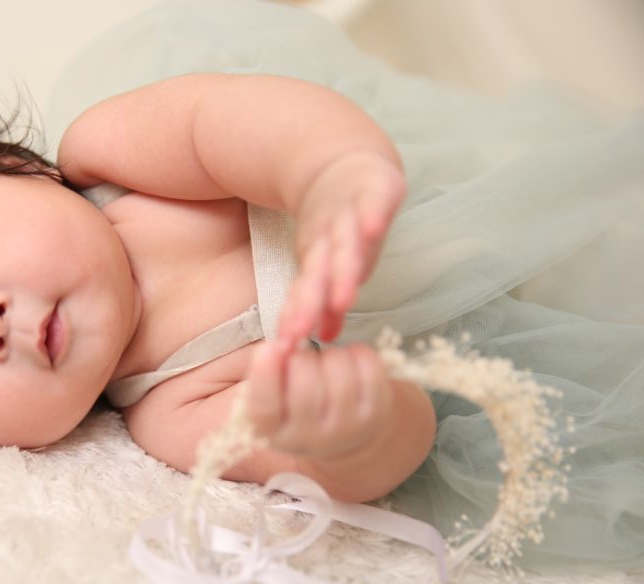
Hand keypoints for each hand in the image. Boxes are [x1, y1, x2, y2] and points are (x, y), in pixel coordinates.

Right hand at [246, 341, 394, 459]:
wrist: (339, 431)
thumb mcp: (273, 393)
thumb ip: (269, 370)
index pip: (265, 407)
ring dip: (331, 355)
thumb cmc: (296, 402)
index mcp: (273, 432)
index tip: (272, 346)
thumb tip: (284, 343)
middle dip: (303, 357)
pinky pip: (370, 371)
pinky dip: (358, 353)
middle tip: (302, 355)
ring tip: (326, 361)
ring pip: (339, 375)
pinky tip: (349, 356)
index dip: (266, 374)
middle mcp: (309, 438)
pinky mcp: (374, 415)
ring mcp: (345, 429)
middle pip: (306, 387)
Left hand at [278, 151, 404, 346]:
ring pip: (345, 243)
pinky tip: (372, 230)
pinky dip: (373, 215)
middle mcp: (327, 237)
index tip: (286, 345)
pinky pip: (375, 202)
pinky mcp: (375, 187)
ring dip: (343, 269)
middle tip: (299, 332)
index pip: (303, 289)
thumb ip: (327, 300)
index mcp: (312, 255)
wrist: (340, 160)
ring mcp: (348, 212)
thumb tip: (326, 338)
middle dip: (311, 301)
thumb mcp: (327, 262)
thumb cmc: (334, 222)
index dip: (296, 315)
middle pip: (319, 272)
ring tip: (341, 300)